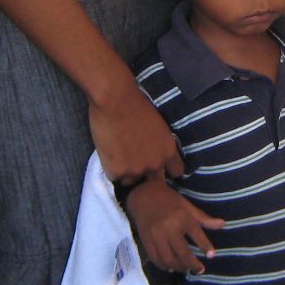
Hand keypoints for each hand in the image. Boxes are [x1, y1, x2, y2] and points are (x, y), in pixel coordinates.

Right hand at [88, 72, 183, 186]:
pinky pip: (113, 176)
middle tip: (135, 163)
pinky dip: (110, 168)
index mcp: (169, 151)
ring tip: (119, 156)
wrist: (116, 100)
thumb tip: (157, 152)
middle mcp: (155, 165)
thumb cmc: (137, 105)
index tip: (160, 167)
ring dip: (126, 173)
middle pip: (154, 183)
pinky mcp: (116, 171)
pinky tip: (108, 152)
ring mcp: (135, 170)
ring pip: (131, 181)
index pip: (176, 172)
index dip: (167, 170)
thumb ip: (159, 144)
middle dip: (146, 176)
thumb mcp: (160, 127)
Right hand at [125, 178, 224, 273]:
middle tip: (200, 270)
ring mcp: (156, 235)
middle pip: (182, 252)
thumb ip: (203, 218)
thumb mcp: (188, 206)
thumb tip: (223, 224)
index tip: (211, 255)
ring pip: (168, 258)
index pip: (196, 234)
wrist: (144, 195)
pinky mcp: (146, 240)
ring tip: (185, 269)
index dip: (205, 246)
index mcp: (182, 217)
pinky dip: (163, 266)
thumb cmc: (169, 200)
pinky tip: (170, 267)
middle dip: (192, 264)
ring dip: (178, 267)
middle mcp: (169, 227)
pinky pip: (155, 258)